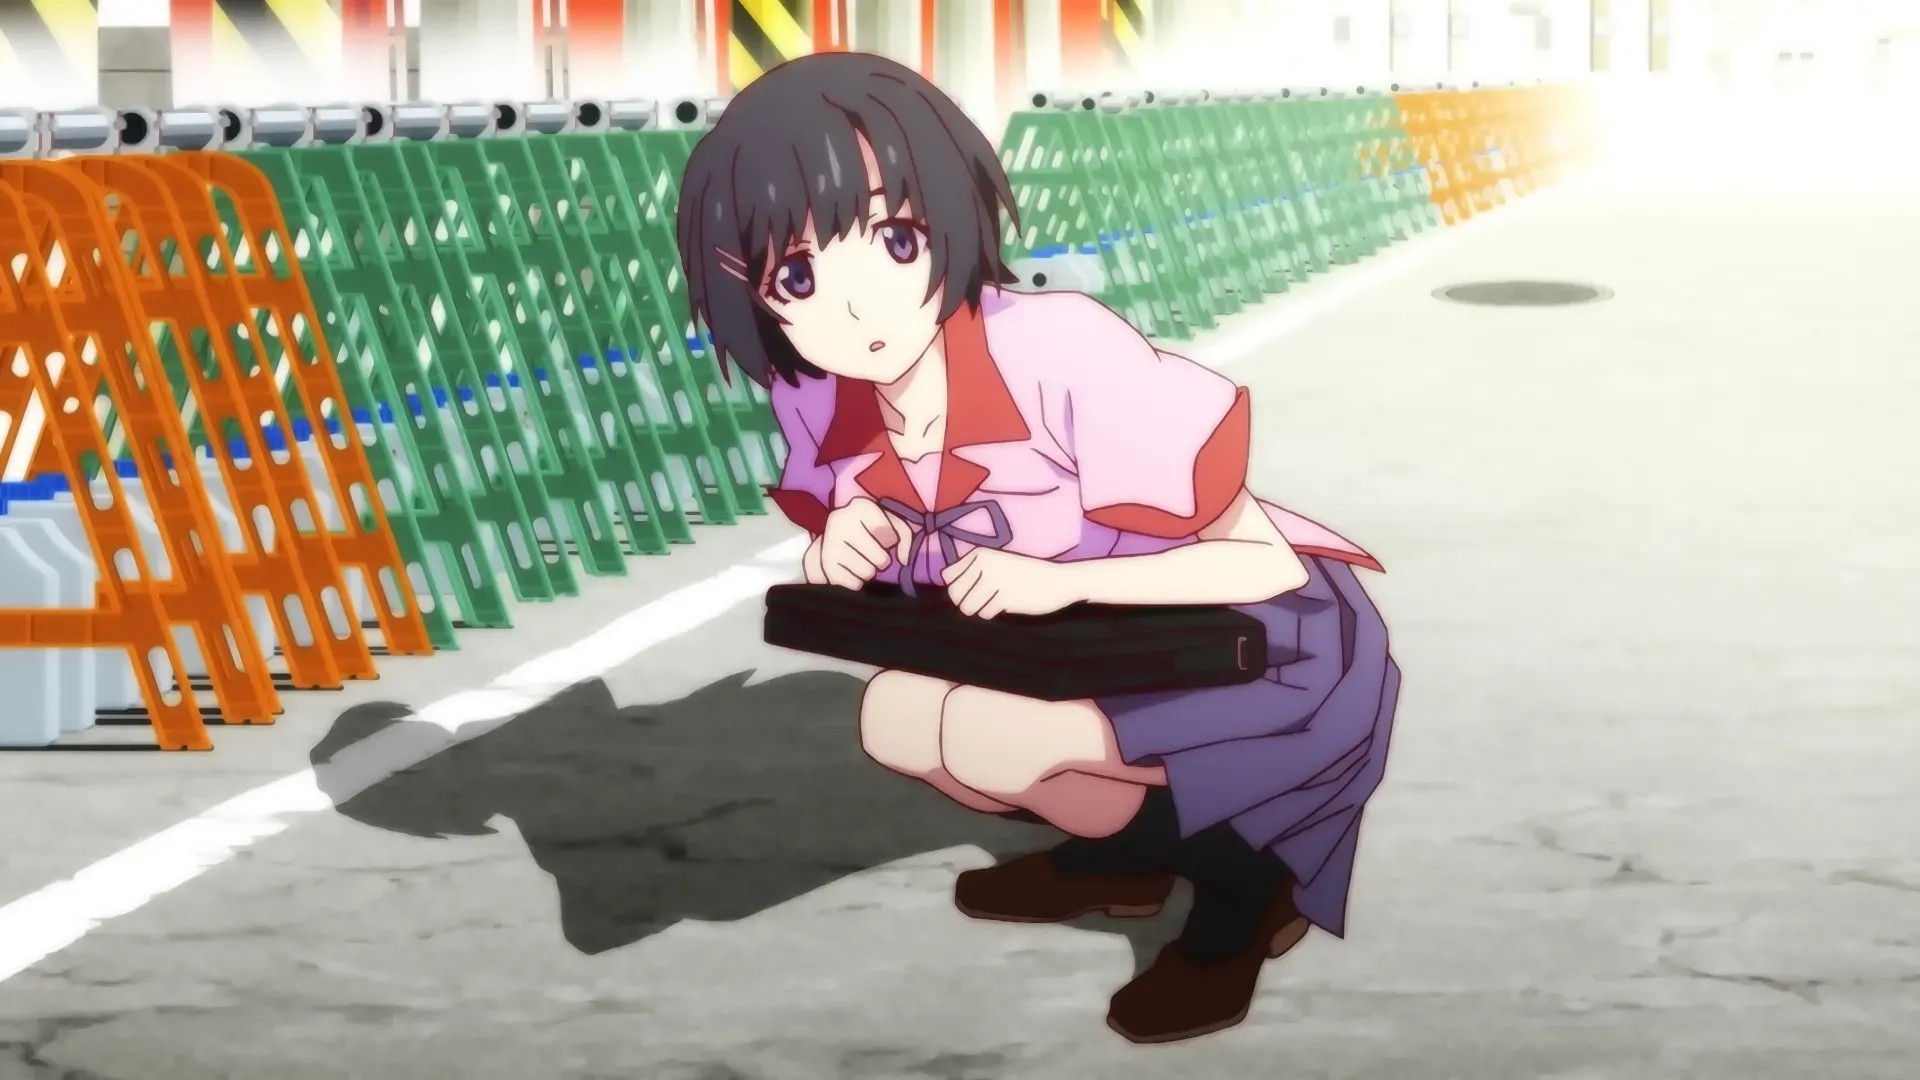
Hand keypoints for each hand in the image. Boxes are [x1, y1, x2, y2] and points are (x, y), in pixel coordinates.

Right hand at [804, 497, 910, 590]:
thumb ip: (904, 535)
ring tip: (861, 560)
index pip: (890, 535)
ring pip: (868, 573)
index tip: (882, 535)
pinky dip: (856, 580)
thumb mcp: (887, 522)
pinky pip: (855, 583)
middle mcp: (842, 522)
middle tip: (872, 553)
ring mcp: (831, 544)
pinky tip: (850, 567)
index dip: (890, 539)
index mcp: (860, 507)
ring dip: (869, 571)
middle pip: (881, 559)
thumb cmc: (866, 530)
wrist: (828, 541)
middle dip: (881, 560)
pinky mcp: (826, 565)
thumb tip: (904, 559)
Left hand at [940, 548, 1079, 618]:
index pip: (949, 576)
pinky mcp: (1004, 597)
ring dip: (979, 608)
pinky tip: (1006, 604)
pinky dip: (992, 613)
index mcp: (980, 553)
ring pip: (967, 607)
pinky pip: (984, 613)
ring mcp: (994, 581)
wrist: (1057, 580)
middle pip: (954, 594)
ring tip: (994, 602)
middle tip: (984, 599)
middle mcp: (984, 564)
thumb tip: (948, 585)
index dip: (959, 586)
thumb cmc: (1026, 573)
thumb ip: (973, 570)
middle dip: (966, 601)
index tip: (974, 588)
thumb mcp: (998, 562)